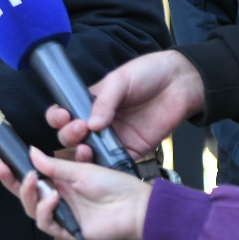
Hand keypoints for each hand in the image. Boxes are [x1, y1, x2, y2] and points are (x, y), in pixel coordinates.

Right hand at [0, 145, 151, 239]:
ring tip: (34, 180)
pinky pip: (47, 224)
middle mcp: (57, 199)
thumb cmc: (113, 185)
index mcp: (59, 183)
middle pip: (24, 194)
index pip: (29, 176)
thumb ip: (53, 165)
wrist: (135, 207)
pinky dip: (45, 210)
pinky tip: (52, 198)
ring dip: (28, 194)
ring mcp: (62, 216)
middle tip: (1, 167)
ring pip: (31, 209)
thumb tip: (30, 152)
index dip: (12, 169)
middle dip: (10, 181)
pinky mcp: (68, 231)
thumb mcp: (81, 169)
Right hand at [47, 49, 204, 161]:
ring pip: (90, 152)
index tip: (62, 116)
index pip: (66, 113)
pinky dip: (105, 166)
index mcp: (90, 103)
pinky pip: (114, 162)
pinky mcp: (133, 150)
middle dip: (69, 135)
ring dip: (82, 153)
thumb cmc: (148, 74)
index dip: (58, 117)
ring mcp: (115, 137)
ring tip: (85, 149)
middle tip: (79, 129)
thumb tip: (90, 124)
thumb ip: (105, 102)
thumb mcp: (120, 81)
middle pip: (72, 136)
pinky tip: (101, 163)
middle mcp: (98, 122)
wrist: (180, 83)